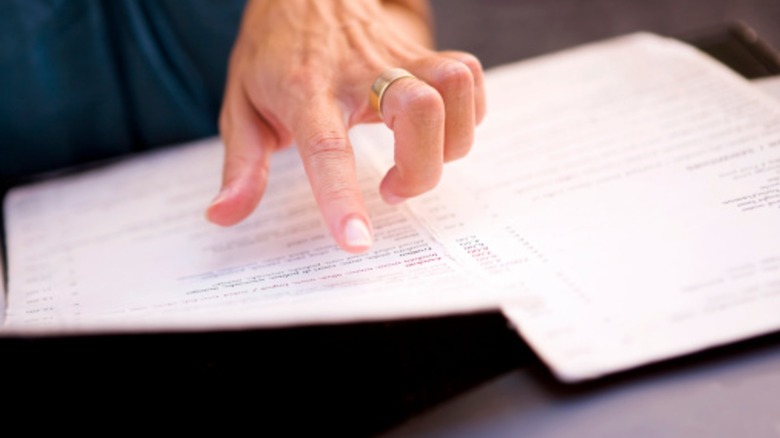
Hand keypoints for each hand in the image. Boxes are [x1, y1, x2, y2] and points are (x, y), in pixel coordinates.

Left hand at [206, 0, 485, 252]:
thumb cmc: (272, 53)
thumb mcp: (240, 106)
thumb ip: (241, 166)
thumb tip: (223, 216)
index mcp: (306, 92)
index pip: (327, 148)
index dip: (342, 198)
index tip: (356, 242)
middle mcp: (359, 71)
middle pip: (420, 111)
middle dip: (421, 170)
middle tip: (390, 190)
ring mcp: (397, 56)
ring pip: (454, 89)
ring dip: (448, 143)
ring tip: (415, 161)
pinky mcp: (421, 51)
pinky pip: (468, 77)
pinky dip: (466, 113)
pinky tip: (437, 132)